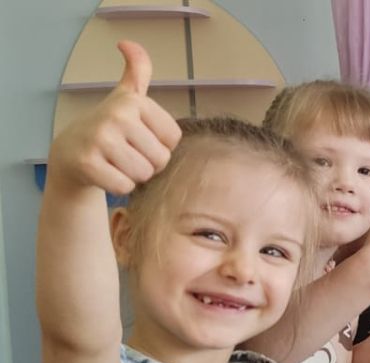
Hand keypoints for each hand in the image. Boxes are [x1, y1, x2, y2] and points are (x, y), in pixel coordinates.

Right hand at [49, 41, 180, 193]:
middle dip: (147, 164)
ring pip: (143, 174)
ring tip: (116, 162)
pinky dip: (118, 186)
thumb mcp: (126, 97)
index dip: (160, 146)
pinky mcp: (88, 164)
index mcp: (133, 101)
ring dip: (133, 175)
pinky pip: (124, 187)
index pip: (173, 140)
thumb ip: (137, 71)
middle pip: (160, 159)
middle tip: (126, 153)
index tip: (139, 138)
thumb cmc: (109, 127)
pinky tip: (104, 172)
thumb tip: (128, 43)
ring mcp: (100, 139)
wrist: (70, 151)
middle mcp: (116, 115)